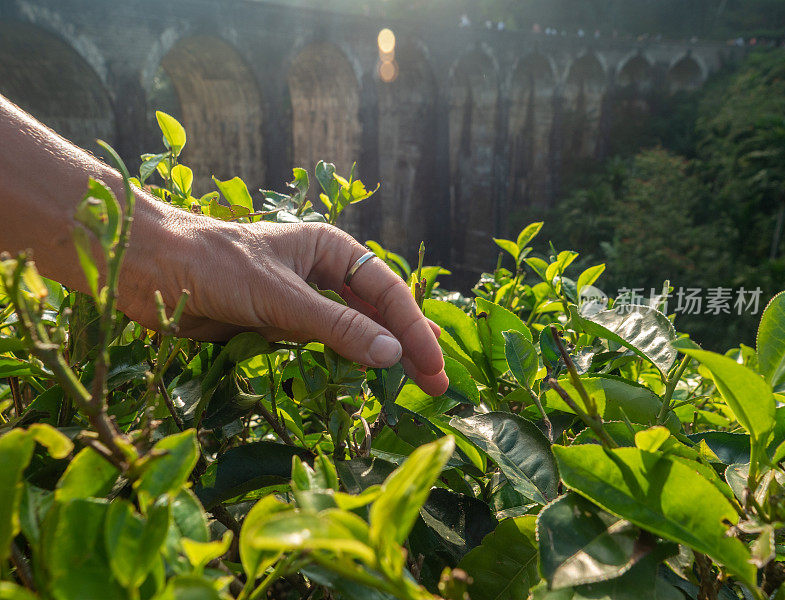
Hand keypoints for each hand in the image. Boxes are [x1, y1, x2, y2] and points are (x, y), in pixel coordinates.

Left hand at [119, 217, 448, 396]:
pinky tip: (357, 383)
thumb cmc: (213, 265)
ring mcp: (299, 301)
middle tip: (435, 387)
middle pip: (376, 313)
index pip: (387, 291)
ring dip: (376, 359)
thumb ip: (337, 327)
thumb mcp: (281, 297)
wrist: (147, 269)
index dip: (414, 330)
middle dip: (406, 347)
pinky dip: (338, 366)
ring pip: (350, 333)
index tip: (433, 368)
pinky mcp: (276, 325)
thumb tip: (393, 355)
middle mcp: (321, 273)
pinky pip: (317, 348)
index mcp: (330, 249)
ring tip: (409, 390)